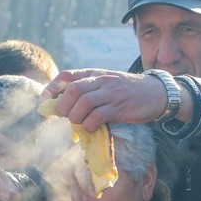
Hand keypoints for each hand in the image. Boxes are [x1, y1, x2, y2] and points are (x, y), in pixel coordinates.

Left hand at [40, 68, 191, 131]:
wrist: (156, 93)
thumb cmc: (128, 92)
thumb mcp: (107, 84)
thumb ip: (89, 90)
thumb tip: (64, 106)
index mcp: (96, 73)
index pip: (67, 75)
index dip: (52, 88)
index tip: (45, 101)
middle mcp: (102, 80)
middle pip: (73, 90)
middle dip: (63, 105)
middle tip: (64, 115)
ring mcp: (111, 93)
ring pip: (84, 103)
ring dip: (75, 116)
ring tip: (78, 122)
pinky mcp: (120, 108)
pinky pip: (98, 116)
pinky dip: (89, 124)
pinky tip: (91, 127)